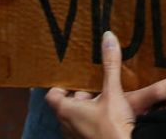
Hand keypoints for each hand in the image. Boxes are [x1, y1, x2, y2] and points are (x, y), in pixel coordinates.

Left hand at [46, 31, 165, 138]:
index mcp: (66, 110)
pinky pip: (85, 128)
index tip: (71, 77)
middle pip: (67, 105)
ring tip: (103, 98)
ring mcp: (75, 137)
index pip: (52, 95)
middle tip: (94, 84)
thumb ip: (110, 65)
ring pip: (76, 118)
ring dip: (87, 108)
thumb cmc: (112, 126)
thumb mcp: (113, 92)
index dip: (60, 86)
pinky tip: (109, 116)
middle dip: (80, 95)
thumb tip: (108, 37)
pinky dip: (93, 120)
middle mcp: (66, 125)